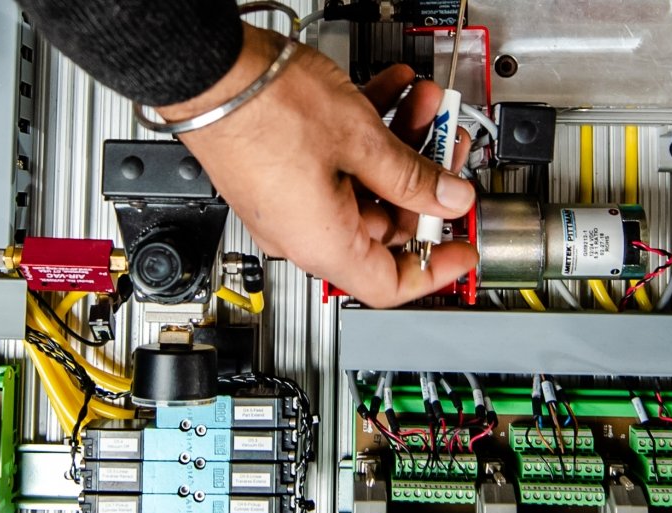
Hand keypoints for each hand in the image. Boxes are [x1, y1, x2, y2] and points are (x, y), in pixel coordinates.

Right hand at [159, 25, 476, 307]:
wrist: (209, 69)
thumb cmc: (264, 107)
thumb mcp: (361, 141)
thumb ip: (413, 177)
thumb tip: (448, 199)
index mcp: (323, 245)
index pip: (390, 284)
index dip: (435, 269)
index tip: (462, 246)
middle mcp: (303, 232)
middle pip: (384, 224)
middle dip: (423, 181)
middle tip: (447, 145)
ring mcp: (291, 201)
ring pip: (363, 185)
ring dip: (400, 144)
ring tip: (423, 103)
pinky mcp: (282, 170)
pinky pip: (336, 165)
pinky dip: (366, 133)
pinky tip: (390, 93)